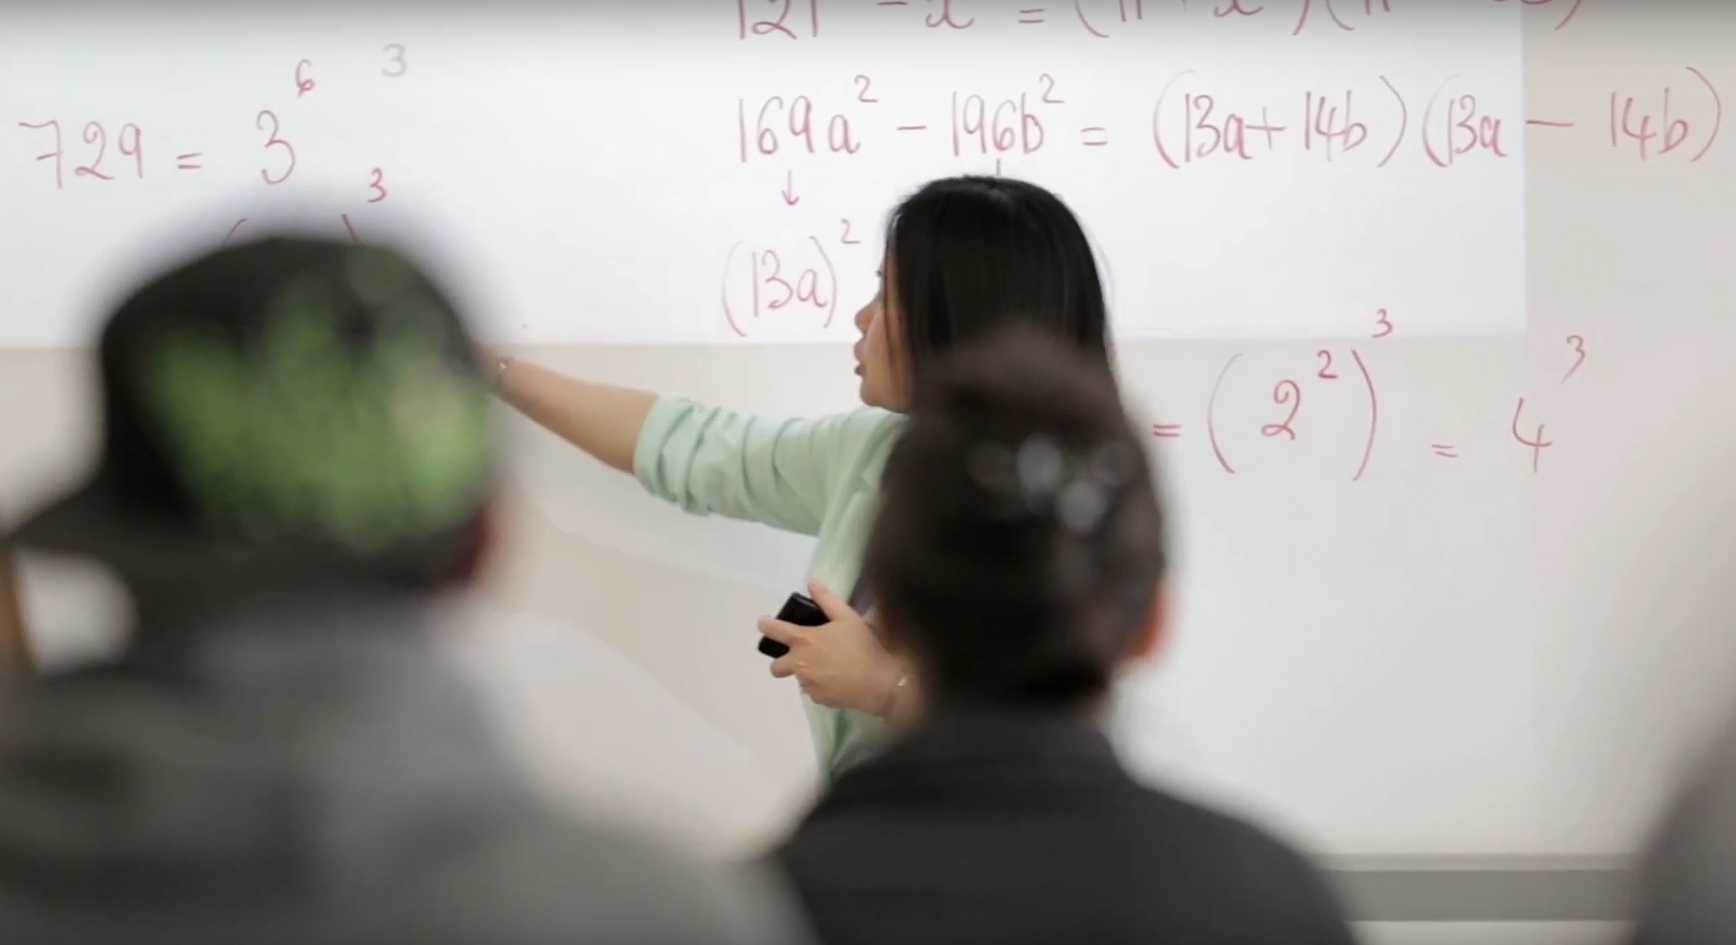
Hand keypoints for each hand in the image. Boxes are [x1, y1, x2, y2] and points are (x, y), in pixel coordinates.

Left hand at [761, 580, 903, 716]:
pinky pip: (813, 691)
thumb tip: (811, 582)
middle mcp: (799, 664)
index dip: (765, 625)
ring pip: (798, 678)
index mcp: (803, 640)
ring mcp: (807, 684)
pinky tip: (838, 679)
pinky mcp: (818, 699)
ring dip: (806, 672)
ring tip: (829, 666)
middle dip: (782, 662)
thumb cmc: (861, 645)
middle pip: (775, 667)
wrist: (878, 682)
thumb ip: (826, 599)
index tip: (763, 623)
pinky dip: (820, 685)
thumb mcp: (847, 616)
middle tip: (800, 655)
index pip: (773, 631)